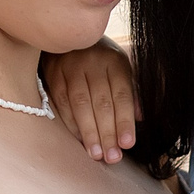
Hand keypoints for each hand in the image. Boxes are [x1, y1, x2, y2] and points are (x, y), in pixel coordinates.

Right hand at [42, 42, 136, 164]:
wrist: (69, 35)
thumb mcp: (120, 68)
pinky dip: (71, 124)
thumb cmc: (100, 59)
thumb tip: (140, 118)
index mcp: (115, 62)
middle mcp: (93, 63)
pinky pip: (62, 104)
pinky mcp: (53, 75)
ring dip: (89, 133)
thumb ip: (131, 92)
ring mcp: (70, 68)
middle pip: (102, 103)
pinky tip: (80, 140)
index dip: (125, 121)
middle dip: (108, 133)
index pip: (122, 95)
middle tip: (113, 157)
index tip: (127, 144)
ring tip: (96, 154)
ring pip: (81, 105)